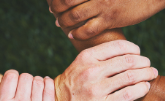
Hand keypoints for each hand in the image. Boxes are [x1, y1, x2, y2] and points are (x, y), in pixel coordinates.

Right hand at [0, 70, 54, 100]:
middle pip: (25, 76)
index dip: (13, 76)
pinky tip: (46, 86)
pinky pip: (50, 90)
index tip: (15, 82)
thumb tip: (8, 90)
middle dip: (25, 80)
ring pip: (38, 81)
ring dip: (37, 82)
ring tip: (36, 88)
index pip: (10, 75)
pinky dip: (48, 84)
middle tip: (26, 88)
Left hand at [47, 0, 164, 39]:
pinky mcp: (110, 19)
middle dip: (57, 8)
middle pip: (67, 1)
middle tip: (54, 12)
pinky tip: (72, 33)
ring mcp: (103, 5)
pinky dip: (77, 32)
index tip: (53, 2)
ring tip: (60, 23)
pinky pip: (88, 29)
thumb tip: (80, 0)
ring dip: (64, 21)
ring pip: (75, 16)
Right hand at [53, 40, 156, 100]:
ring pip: (131, 76)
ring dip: (146, 74)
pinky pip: (129, 94)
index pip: (118, 46)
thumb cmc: (72, 87)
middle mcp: (91, 71)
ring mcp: (96, 89)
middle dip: (144, 62)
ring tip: (152, 74)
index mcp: (87, 57)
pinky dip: (141, 88)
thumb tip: (128, 54)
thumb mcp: (80, 65)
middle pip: (128, 61)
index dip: (134, 49)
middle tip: (149, 65)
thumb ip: (100, 59)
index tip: (139, 53)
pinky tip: (144, 87)